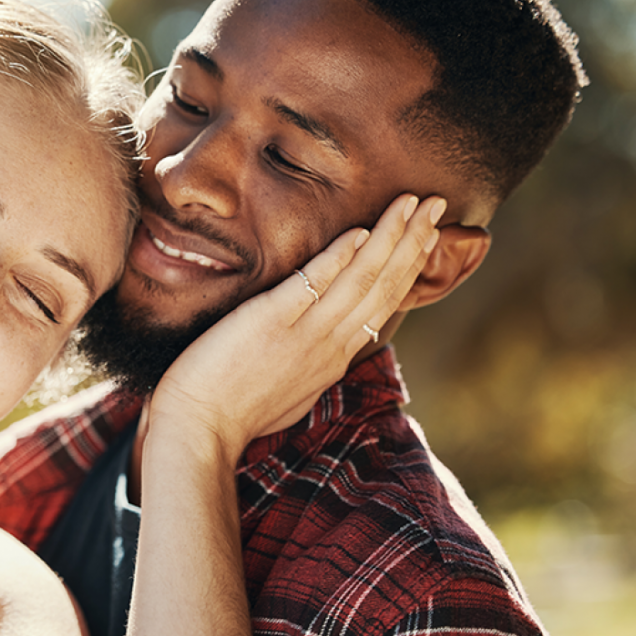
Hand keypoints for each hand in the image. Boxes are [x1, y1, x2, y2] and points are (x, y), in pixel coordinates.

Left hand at [147, 194, 443, 468]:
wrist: (199, 432)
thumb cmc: (234, 412)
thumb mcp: (291, 390)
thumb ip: (311, 362)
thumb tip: (323, 347)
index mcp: (334, 358)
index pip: (384, 303)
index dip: (409, 265)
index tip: (426, 234)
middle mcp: (329, 345)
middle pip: (384, 286)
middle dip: (414, 241)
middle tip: (436, 203)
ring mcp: (303, 335)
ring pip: (360, 281)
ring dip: (391, 238)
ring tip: (414, 203)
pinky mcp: (270, 323)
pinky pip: (312, 284)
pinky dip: (339, 257)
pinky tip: (360, 231)